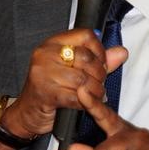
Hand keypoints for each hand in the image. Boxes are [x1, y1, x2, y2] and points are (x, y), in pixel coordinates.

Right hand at [1, 28, 127, 138]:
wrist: (26, 114)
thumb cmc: (50, 90)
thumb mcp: (73, 70)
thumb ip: (98, 61)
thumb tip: (122, 52)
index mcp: (52, 43)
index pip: (85, 35)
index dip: (100, 51)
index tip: (101, 64)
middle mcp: (45, 54)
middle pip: (86, 58)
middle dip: (99, 74)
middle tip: (99, 84)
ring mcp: (43, 72)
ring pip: (83, 79)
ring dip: (95, 91)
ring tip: (94, 96)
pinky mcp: (45, 92)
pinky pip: (76, 96)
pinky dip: (85, 102)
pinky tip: (85, 104)